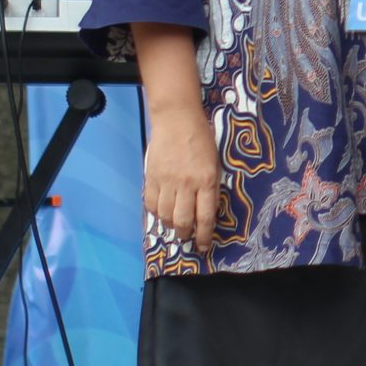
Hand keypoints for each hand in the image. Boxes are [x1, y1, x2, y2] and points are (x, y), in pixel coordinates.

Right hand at [144, 105, 219, 255]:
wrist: (177, 119)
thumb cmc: (201, 139)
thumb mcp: (215, 163)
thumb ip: (210, 187)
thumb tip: (206, 211)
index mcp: (206, 180)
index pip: (205, 217)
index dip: (203, 236)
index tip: (203, 246)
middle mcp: (186, 184)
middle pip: (183, 221)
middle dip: (186, 234)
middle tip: (188, 236)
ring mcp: (166, 181)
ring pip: (165, 216)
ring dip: (170, 225)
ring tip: (175, 224)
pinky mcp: (151, 177)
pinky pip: (150, 204)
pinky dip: (155, 212)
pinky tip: (161, 211)